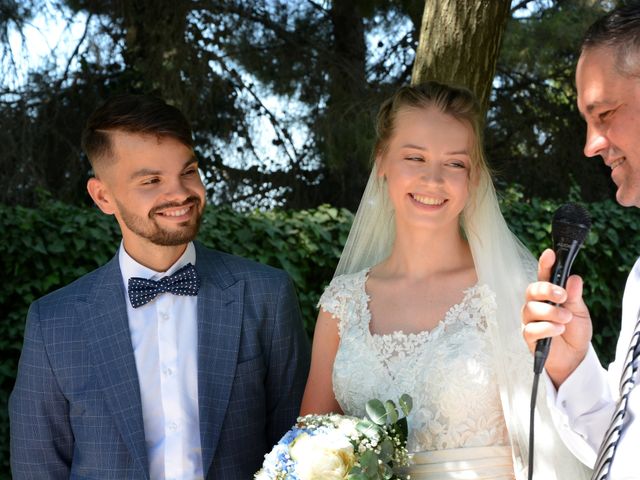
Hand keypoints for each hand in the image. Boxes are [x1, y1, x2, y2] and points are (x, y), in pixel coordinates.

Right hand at [521, 249, 591, 387]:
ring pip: (530, 309)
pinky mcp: (528, 336)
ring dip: (550, 312)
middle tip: (563, 296)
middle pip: (532, 290)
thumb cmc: (574, 331)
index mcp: (548, 295)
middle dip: (546, 290)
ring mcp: (530, 320)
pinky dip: (546, 328)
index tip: (550, 254)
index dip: (545, 264)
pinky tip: (558, 329)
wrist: (573, 356)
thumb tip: (574, 278)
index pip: (544, 276)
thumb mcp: (580, 312)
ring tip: (566, 319)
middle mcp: (536, 304)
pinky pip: (531, 328)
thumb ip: (575, 296)